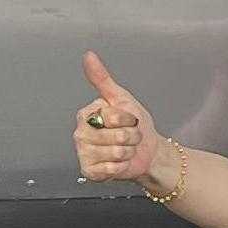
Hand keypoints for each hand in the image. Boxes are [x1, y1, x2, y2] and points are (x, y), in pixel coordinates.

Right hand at [75, 51, 164, 187]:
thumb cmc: (135, 124)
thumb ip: (102, 78)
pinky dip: (122, 166)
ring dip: (128, 151)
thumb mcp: (121, 98)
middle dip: (130, 136)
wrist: (147, 151)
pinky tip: (119, 162)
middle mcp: (81, 133)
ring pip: (116, 153)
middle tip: (128, 136)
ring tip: (125, 148)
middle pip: (115, 136)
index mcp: (86, 114)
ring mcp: (84, 153)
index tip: (127, 119)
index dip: (128, 119)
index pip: (112, 116)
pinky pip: (111, 169)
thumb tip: (88, 57)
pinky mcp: (89, 171)